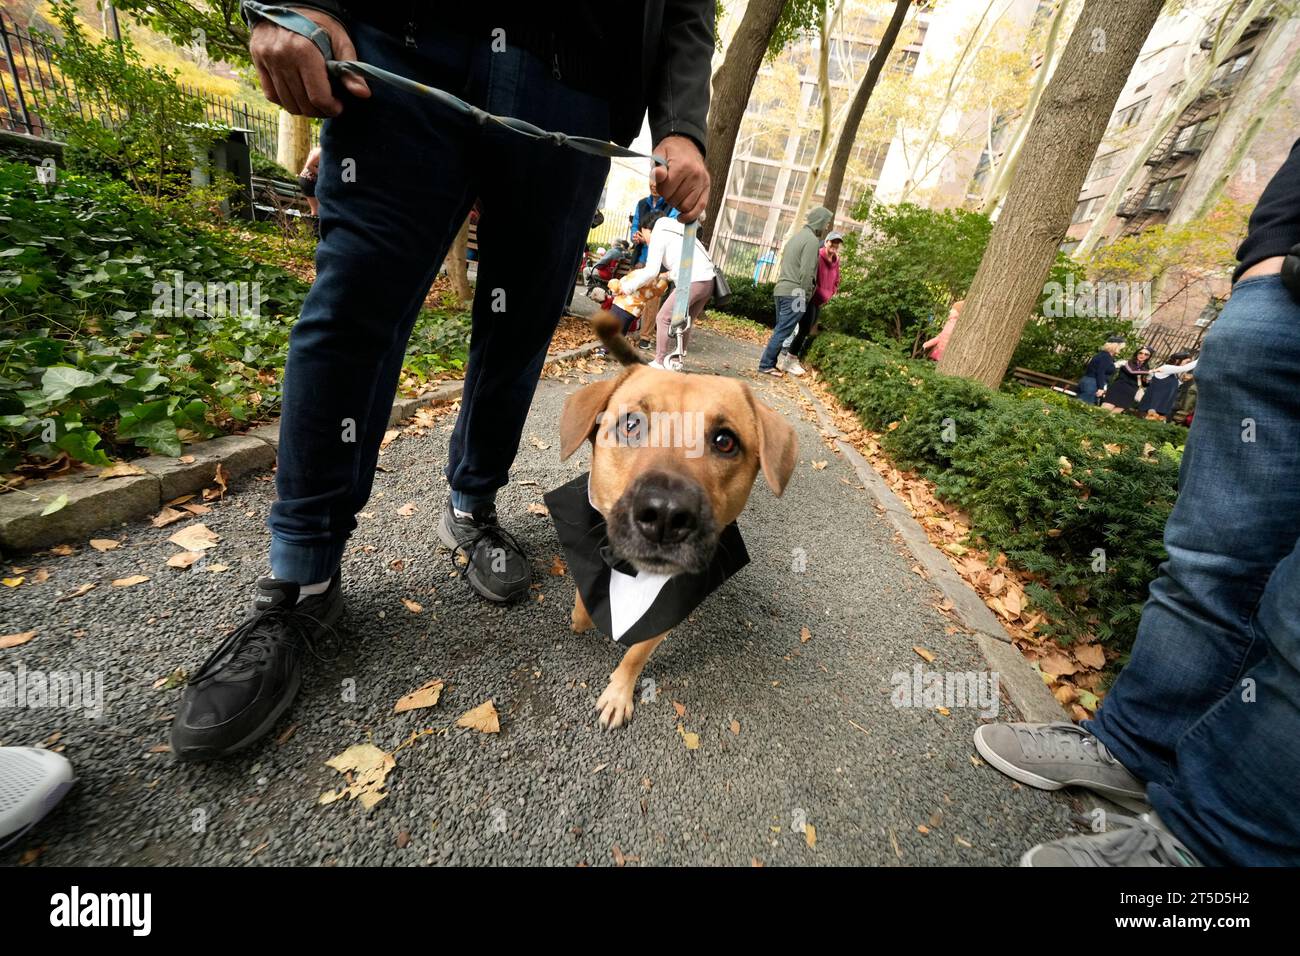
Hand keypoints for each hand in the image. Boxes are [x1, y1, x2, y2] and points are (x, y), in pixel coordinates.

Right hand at [250, 7, 369, 116]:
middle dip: (320, 111)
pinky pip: (271, 94)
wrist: (288, 4)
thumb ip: (350, 69)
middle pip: (303, 104)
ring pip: (287, 103)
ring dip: (304, 109)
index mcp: (304, 52)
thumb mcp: (340, 40)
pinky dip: (285, 101)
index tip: (338, 106)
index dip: (332, 108)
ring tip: (315, 101)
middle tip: (329, 106)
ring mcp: (268, 60)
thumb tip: (363, 94)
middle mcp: (282, 57)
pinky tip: (297, 95)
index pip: (318, 97)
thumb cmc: (318, 23)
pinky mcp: (258, 61)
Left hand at [651, 135, 707, 222]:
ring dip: (677, 205)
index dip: (660, 190)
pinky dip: (690, 216)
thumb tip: (658, 175)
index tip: (661, 184)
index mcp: (682, 166)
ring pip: (686, 207)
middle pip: (676, 200)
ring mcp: (703, 182)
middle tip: (668, 189)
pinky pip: (700, 208)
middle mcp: (695, 175)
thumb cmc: (671, 152)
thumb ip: (657, 168)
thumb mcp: (659, 155)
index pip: (667, 191)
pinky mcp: (707, 188)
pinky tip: (682, 217)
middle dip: (668, 198)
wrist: (687, 145)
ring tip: (675, 195)